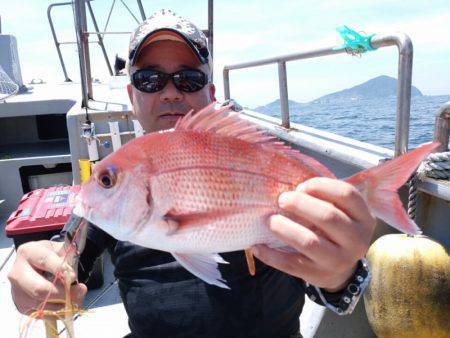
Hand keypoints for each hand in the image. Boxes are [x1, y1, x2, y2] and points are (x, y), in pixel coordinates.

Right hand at [7, 240, 86, 315]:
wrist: (41, 264)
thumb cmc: (53, 256)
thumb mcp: (62, 250)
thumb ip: (68, 259)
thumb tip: (70, 276)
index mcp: (28, 252)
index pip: (45, 261)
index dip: (60, 270)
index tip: (74, 277)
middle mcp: (18, 272)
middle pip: (39, 289)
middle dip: (63, 293)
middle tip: (80, 291)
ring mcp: (18, 291)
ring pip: (42, 304)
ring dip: (63, 304)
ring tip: (78, 297)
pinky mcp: (22, 305)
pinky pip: (42, 313)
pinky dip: (58, 312)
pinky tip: (68, 304)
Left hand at [252, 177, 375, 291]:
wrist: (341, 270)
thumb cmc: (334, 230)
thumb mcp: (340, 213)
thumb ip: (324, 198)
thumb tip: (287, 186)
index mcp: (363, 217)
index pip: (346, 194)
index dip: (320, 185)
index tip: (300, 186)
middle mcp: (356, 240)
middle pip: (327, 216)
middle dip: (300, 204)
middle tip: (281, 199)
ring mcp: (339, 261)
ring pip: (309, 242)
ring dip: (285, 228)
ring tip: (269, 220)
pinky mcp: (319, 275)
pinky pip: (291, 264)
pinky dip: (271, 255)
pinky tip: (257, 246)